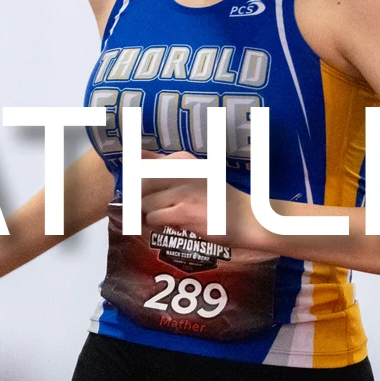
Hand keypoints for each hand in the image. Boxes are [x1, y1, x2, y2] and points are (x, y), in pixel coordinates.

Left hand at [137, 151, 269, 251]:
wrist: (246, 218)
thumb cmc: (219, 198)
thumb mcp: (195, 174)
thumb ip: (165, 166)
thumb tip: (133, 155)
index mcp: (184, 160)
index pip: (143, 160)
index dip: (134, 176)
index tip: (138, 187)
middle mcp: (182, 170)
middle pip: (140, 183)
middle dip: (141, 198)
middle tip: (154, 208)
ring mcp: (182, 191)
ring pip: (145, 203)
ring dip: (152, 214)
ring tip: (169, 217)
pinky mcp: (183, 211)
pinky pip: (153, 218)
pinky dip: (159, 225)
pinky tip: (174, 224)